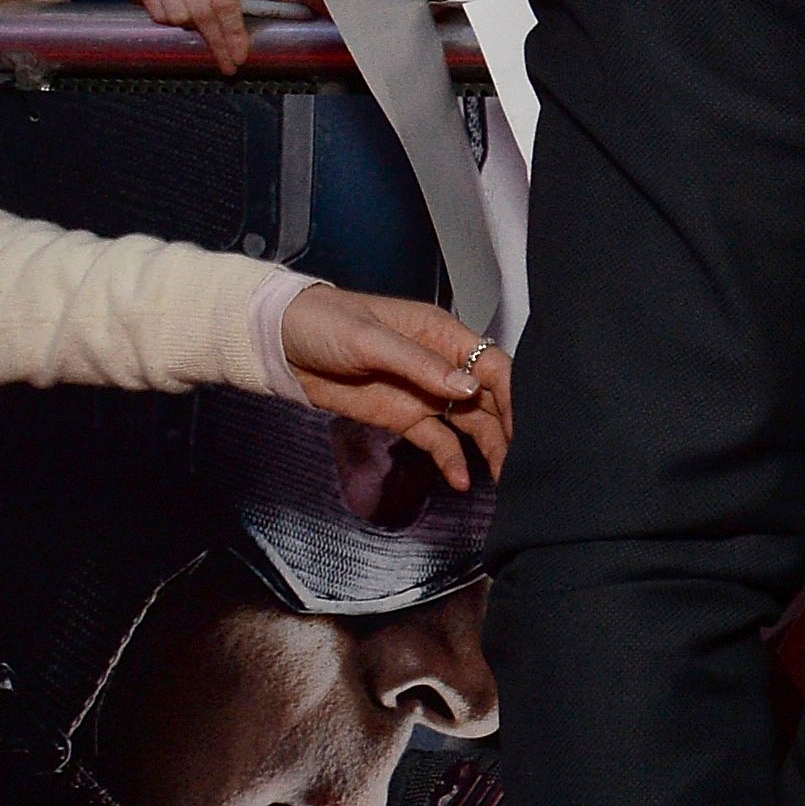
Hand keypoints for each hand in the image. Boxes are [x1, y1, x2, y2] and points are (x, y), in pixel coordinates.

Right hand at [130, 0, 292, 72]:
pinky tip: (180, 12)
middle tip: (226, 62)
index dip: (233, 33)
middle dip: (217, 42)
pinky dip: (168, 21)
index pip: (225, 2)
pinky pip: (155, 13)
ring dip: (191, 28)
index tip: (239, 56)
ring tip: (201, 23)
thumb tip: (305, 8)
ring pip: (177, 16)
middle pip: (202, 12)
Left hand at [276, 285, 509, 487]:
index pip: (491, 364)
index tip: (525, 422)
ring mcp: (424, 393)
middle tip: (522, 460)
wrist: (279, 344)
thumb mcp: (370, 341)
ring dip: (487, 447)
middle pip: (488, 398)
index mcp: (441, 335)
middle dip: (507, 427)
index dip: (512, 392)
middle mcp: (442, 365)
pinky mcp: (404, 417)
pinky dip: (451, 459)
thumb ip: (420, 365)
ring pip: (469, 422)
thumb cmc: (325, 325)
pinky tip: (461, 480)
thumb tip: (468, 389)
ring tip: (503, 477)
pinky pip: (437, 440)